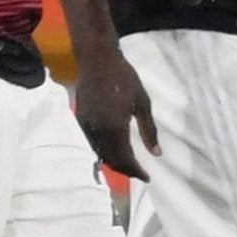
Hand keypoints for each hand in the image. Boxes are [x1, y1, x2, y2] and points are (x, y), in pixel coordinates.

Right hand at [74, 49, 160, 178]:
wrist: (97, 59)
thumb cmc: (125, 78)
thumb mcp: (143, 103)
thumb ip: (149, 130)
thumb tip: (156, 154)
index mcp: (115, 126)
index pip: (125, 158)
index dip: (136, 171)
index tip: (147, 177)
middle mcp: (98, 130)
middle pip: (110, 159)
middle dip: (125, 170)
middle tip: (139, 173)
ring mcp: (86, 125)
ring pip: (99, 153)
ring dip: (113, 162)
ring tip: (128, 164)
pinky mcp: (80, 120)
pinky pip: (91, 143)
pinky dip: (103, 151)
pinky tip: (112, 150)